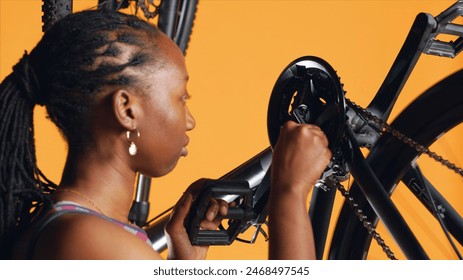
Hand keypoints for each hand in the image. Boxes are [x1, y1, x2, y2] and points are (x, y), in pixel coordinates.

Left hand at [164, 179, 228, 259]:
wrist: (186, 262)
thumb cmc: (176, 248)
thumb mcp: (173, 228)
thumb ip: (180, 211)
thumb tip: (188, 195)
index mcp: (182, 210)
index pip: (191, 192)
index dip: (200, 185)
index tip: (209, 182)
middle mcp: (193, 212)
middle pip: (207, 198)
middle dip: (212, 203)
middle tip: (209, 216)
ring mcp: (202, 219)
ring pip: (215, 206)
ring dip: (219, 209)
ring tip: (216, 219)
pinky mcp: (211, 226)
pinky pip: (220, 215)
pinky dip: (225, 212)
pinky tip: (228, 211)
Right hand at [268, 121, 330, 258]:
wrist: (289, 185)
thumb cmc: (282, 171)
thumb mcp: (278, 147)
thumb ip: (288, 136)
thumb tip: (294, 135)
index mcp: (289, 127)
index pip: (299, 125)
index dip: (300, 135)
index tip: (299, 142)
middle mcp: (304, 131)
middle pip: (313, 130)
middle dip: (311, 140)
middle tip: (303, 153)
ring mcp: (316, 140)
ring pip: (322, 139)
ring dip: (317, 147)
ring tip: (307, 159)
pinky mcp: (326, 151)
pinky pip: (327, 151)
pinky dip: (322, 157)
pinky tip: (312, 163)